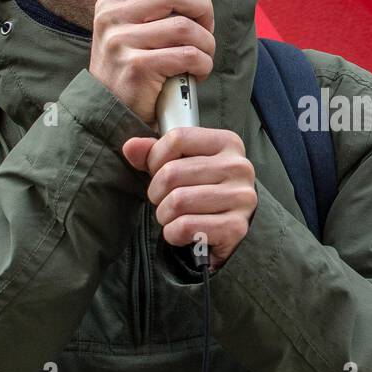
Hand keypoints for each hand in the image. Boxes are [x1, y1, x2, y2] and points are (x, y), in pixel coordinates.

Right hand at [88, 0, 214, 124]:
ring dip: (206, 44)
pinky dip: (202, 64)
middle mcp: (112, 18)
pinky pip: (187, 55)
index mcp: (112, 3)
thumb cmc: (131, 71)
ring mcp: (121, 42)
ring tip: (202, 58)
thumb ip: (156, 11)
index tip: (199, 10)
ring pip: (185, 27)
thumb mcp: (132, 32)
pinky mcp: (137, 67)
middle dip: (202, 11)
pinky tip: (197, 73)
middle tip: (207, 32)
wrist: (110, 112)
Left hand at [122, 127, 256, 270]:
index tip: (158, 172)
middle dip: (157, 192)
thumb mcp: (182, 164)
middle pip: (172, 172)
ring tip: (174, 216)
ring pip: (177, 201)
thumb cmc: (202, 191)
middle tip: (164, 201)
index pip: (177, 138)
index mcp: (228, 143)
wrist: (229, 230)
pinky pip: (185, 227)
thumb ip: (155, 153)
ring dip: (164, 215)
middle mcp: (239, 167)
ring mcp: (241, 197)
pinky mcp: (236, 227)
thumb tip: (131, 147)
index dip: (156, 158)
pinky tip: (183, 232)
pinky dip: (174, 233)